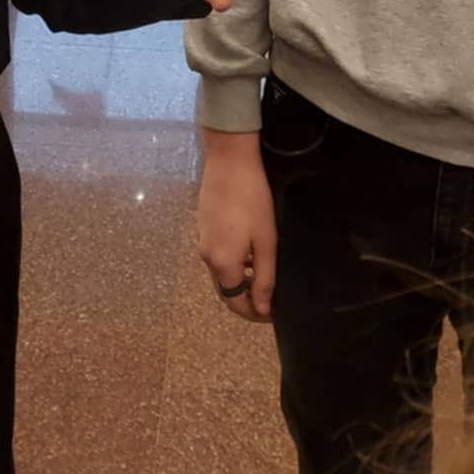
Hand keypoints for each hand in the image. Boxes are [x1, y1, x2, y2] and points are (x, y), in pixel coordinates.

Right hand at [198, 131, 274, 322]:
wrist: (229, 160)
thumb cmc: (252, 200)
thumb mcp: (265, 241)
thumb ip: (263, 278)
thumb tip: (261, 309)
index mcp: (222, 263)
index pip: (235, 302)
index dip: (253, 313)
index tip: (272, 314)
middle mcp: (206, 257)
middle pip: (225, 290)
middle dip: (246, 299)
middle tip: (269, 297)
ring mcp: (201, 240)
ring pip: (221, 272)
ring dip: (239, 280)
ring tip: (262, 274)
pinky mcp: (202, 226)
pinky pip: (217, 255)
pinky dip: (232, 262)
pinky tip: (248, 250)